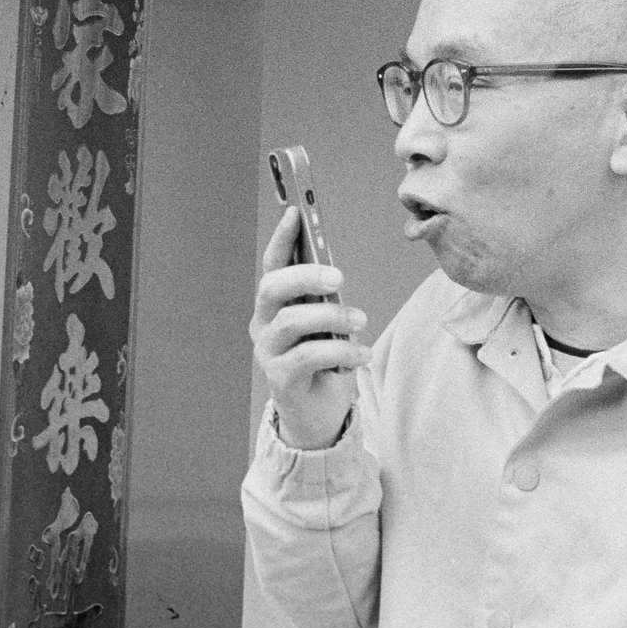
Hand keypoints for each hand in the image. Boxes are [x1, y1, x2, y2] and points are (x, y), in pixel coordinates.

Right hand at [250, 204, 369, 450]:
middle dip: (305, 276)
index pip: (272, 265)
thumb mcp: (326, 325)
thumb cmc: (324, 362)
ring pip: (292, 321)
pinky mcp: (280, 378)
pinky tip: (362, 355)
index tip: (296, 213)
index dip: (281, 238)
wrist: (318, 415)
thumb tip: (333, 274)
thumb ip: (324, 300)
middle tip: (338, 277)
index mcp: (275, 304)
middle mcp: (264, 324)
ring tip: (360, 321)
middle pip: (272, 287)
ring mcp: (268, 351)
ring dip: (332, 316)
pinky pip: (308, 356)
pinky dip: (341, 352)